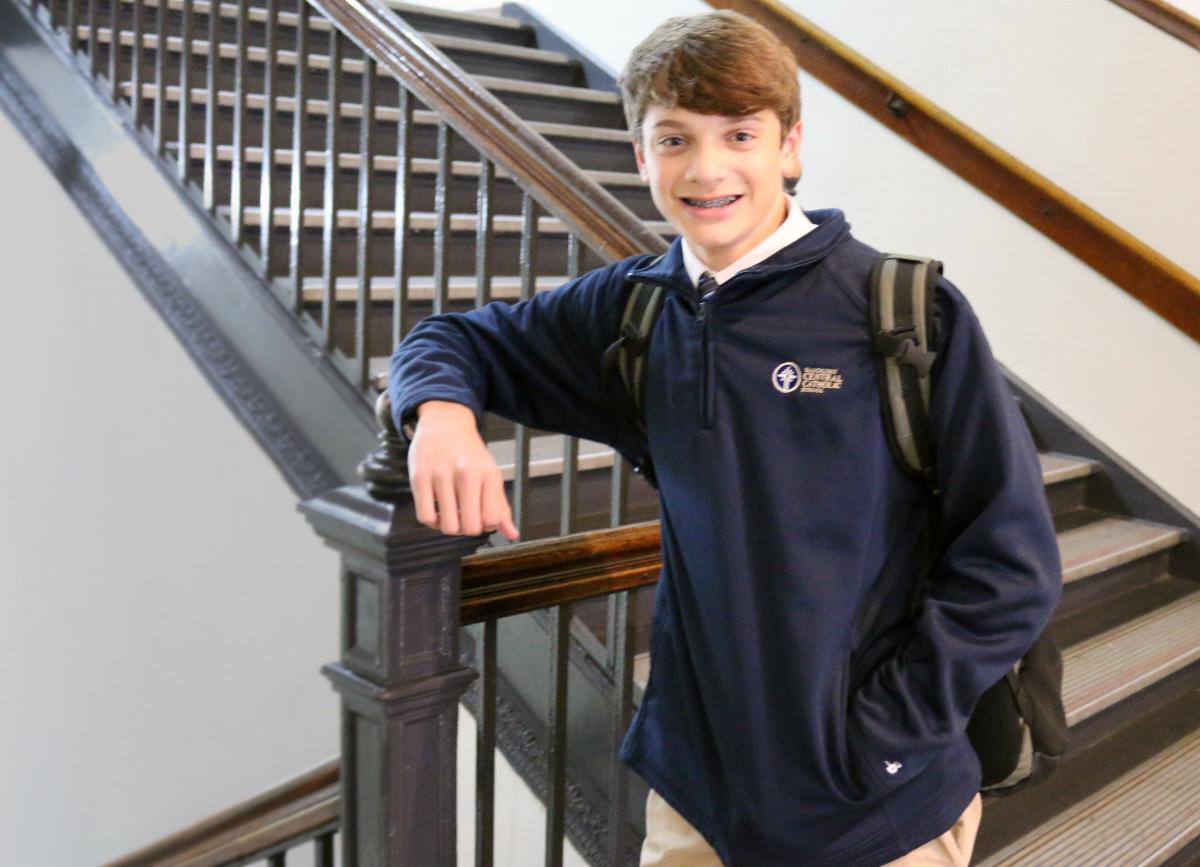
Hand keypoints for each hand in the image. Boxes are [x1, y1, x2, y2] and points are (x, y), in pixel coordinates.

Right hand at [407, 401, 519, 540]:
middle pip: (470, 527)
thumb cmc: (470, 454)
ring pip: (447, 526)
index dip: (486, 525)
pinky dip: (431, 521)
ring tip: (449, 513)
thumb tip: (513, 535)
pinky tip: (436, 510)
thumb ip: (501, 507)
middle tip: (463, 517)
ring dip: (449, 526)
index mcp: (488, 474)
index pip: (492, 519)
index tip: (480, 516)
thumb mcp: (490, 474)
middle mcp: (467, 473)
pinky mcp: (419, 477)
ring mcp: (441, 475)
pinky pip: (425, 517)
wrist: (444, 423)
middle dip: (467, 529)